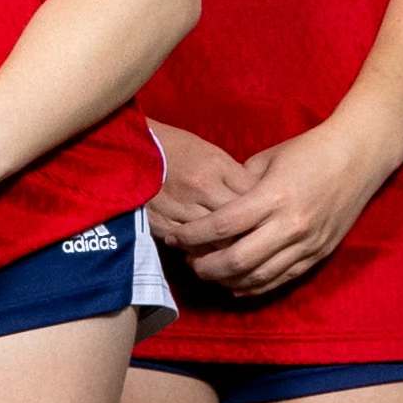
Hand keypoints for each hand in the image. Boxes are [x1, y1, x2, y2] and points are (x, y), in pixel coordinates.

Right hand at [144, 116, 250, 256]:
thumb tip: (258, 202)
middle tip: (260, 244)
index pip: (252, 198)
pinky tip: (210, 254)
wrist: (133, 149)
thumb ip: (236, 178)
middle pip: (239, 223)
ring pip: (216, 240)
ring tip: (238, 254)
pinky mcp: (162, 223)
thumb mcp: (212, 153)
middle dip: (252, 235)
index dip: (264, 212)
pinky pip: (190, 247)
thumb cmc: (176, 148)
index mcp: (216, 167)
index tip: (269, 220)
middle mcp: (201, 189)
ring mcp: (180, 208)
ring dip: (228, 249)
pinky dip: (203, 252)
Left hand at [178, 124, 394, 300]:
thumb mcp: (266, 160)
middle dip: (205, 265)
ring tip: (208, 272)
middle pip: (237, 260)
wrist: (359, 156)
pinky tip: (237, 284)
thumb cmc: (308, 151)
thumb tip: (212, 205)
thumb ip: (238, 186)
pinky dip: (256, 286)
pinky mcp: (319, 253)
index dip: (192, 236)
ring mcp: (307, 243)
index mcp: (272, 197)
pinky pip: (282, 279)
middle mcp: (290, 225)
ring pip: (259, 276)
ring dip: (228, 279)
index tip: (173, 236)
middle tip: (188, 261)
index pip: (222, 226)